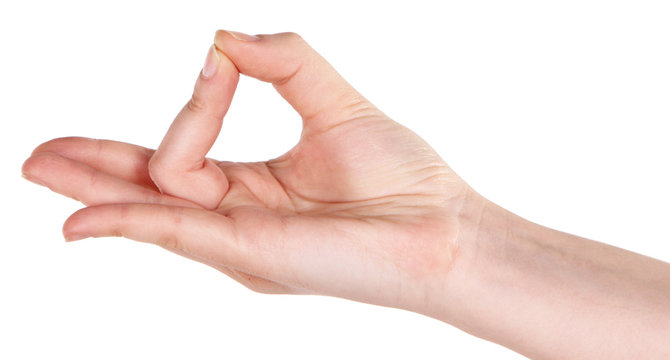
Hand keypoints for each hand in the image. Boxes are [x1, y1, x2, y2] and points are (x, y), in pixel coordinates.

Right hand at [22, 31, 473, 312]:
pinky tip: (78, 216)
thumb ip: (281, 60)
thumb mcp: (333, 98)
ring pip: (150, 201)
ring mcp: (237, 239)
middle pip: (148, 185)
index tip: (220, 60)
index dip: (196, 98)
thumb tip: (221, 38)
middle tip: (38, 154)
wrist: (439, 227)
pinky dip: (123, 217)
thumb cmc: (400, 176)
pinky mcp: (246, 251)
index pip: (190, 145)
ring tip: (37, 164)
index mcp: (256, 185)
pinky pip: (171, 227)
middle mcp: (237, 216)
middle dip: (93, 166)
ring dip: (91, 182)